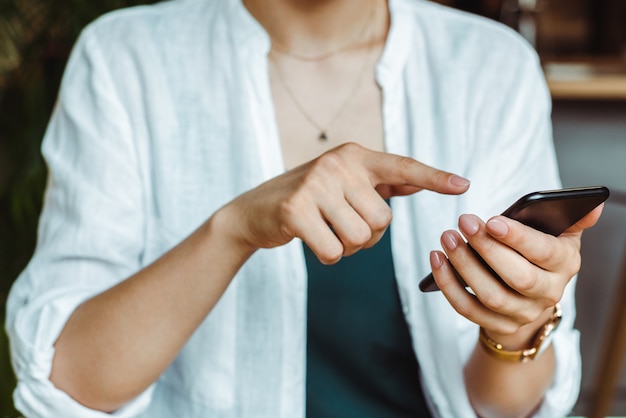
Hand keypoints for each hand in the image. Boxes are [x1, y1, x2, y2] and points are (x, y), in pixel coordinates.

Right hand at [221, 142, 469, 263]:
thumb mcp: (341, 184)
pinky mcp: (296, 210)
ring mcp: (315, 185)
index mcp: (353, 156)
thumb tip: (416, 184)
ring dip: (348, 248)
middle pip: (382, 220)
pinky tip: (312, 241)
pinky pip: (335, 252)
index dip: (433, 177)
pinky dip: (328, 256)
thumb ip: (378, 184)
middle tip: (341, 226)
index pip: (401, 166)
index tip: (464, 185)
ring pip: (360, 238)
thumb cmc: (306, 200)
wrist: (254, 211)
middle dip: (367, 236)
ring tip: (327, 232)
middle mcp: (337, 164)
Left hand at [430, 204, 603, 344]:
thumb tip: (593, 205)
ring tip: (447, 238)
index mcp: (565, 264)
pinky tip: (436, 260)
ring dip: (464, 265)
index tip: (490, 220)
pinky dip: (449, 285)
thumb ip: (572, 219)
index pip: (544, 253)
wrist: (531, 297)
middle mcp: (548, 293)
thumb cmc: (539, 254)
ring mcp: (522, 313)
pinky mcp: (498, 325)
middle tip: (463, 222)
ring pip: (491, 295)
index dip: (517, 238)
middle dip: (487, 249)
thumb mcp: (559, 234)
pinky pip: (468, 309)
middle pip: (517, 277)